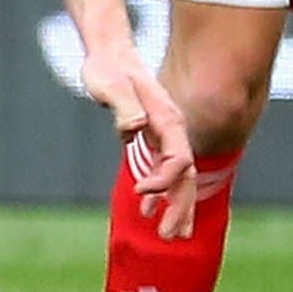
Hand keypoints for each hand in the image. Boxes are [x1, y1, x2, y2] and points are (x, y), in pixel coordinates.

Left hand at [93, 52, 202, 232]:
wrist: (109, 56)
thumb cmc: (107, 69)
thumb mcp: (110, 85)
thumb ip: (124, 106)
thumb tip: (135, 128)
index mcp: (167, 120)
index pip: (178, 158)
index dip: (164, 179)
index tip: (140, 193)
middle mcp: (171, 129)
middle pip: (185, 175)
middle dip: (181, 206)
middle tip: (171, 236)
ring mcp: (164, 134)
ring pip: (178, 177)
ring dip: (176, 205)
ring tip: (170, 235)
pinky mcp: (151, 137)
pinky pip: (162, 170)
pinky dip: (159, 192)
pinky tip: (146, 211)